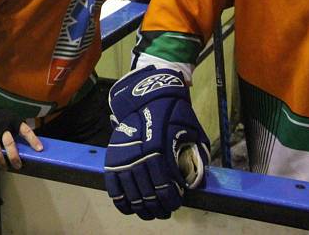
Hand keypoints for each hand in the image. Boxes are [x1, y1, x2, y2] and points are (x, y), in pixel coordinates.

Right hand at [0, 99, 42, 169]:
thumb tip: (30, 145)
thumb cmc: (0, 117)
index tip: (39, 149)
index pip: (25, 130)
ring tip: (5, 167)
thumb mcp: (12, 118)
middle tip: (18, 165)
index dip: (33, 140)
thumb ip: (18, 129)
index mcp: (13, 120)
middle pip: (8, 142)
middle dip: (13, 156)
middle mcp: (2, 126)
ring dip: (0, 160)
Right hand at [106, 66, 209, 219]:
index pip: (165, 185)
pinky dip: (120, 200)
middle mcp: (140, 155)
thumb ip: (194, 155)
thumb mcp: (191, 130)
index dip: (171, 199)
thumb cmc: (173, 113)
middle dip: (157, 207)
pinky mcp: (112, 157)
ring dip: (141, 207)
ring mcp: (124, 157)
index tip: (175, 203)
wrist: (147, 96)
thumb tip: (196, 181)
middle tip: (163, 211)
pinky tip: (129, 207)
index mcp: (160, 149)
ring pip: (131, 193)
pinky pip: (113, 185)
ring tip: (149, 212)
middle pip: (148, 193)